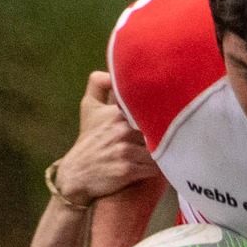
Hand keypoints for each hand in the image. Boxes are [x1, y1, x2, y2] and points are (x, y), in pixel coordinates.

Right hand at [53, 72, 160, 204]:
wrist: (76, 174)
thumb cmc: (88, 140)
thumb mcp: (88, 108)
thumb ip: (98, 84)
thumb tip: (111, 72)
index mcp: (117, 112)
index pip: (151, 108)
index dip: (162, 114)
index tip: (168, 117)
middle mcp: (122, 130)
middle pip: (159, 130)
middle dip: (165, 135)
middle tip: (170, 138)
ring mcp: (125, 150)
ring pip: (158, 150)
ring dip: (161, 154)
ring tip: (160, 156)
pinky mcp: (127, 170)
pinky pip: (154, 169)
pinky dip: (155, 170)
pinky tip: (150, 168)